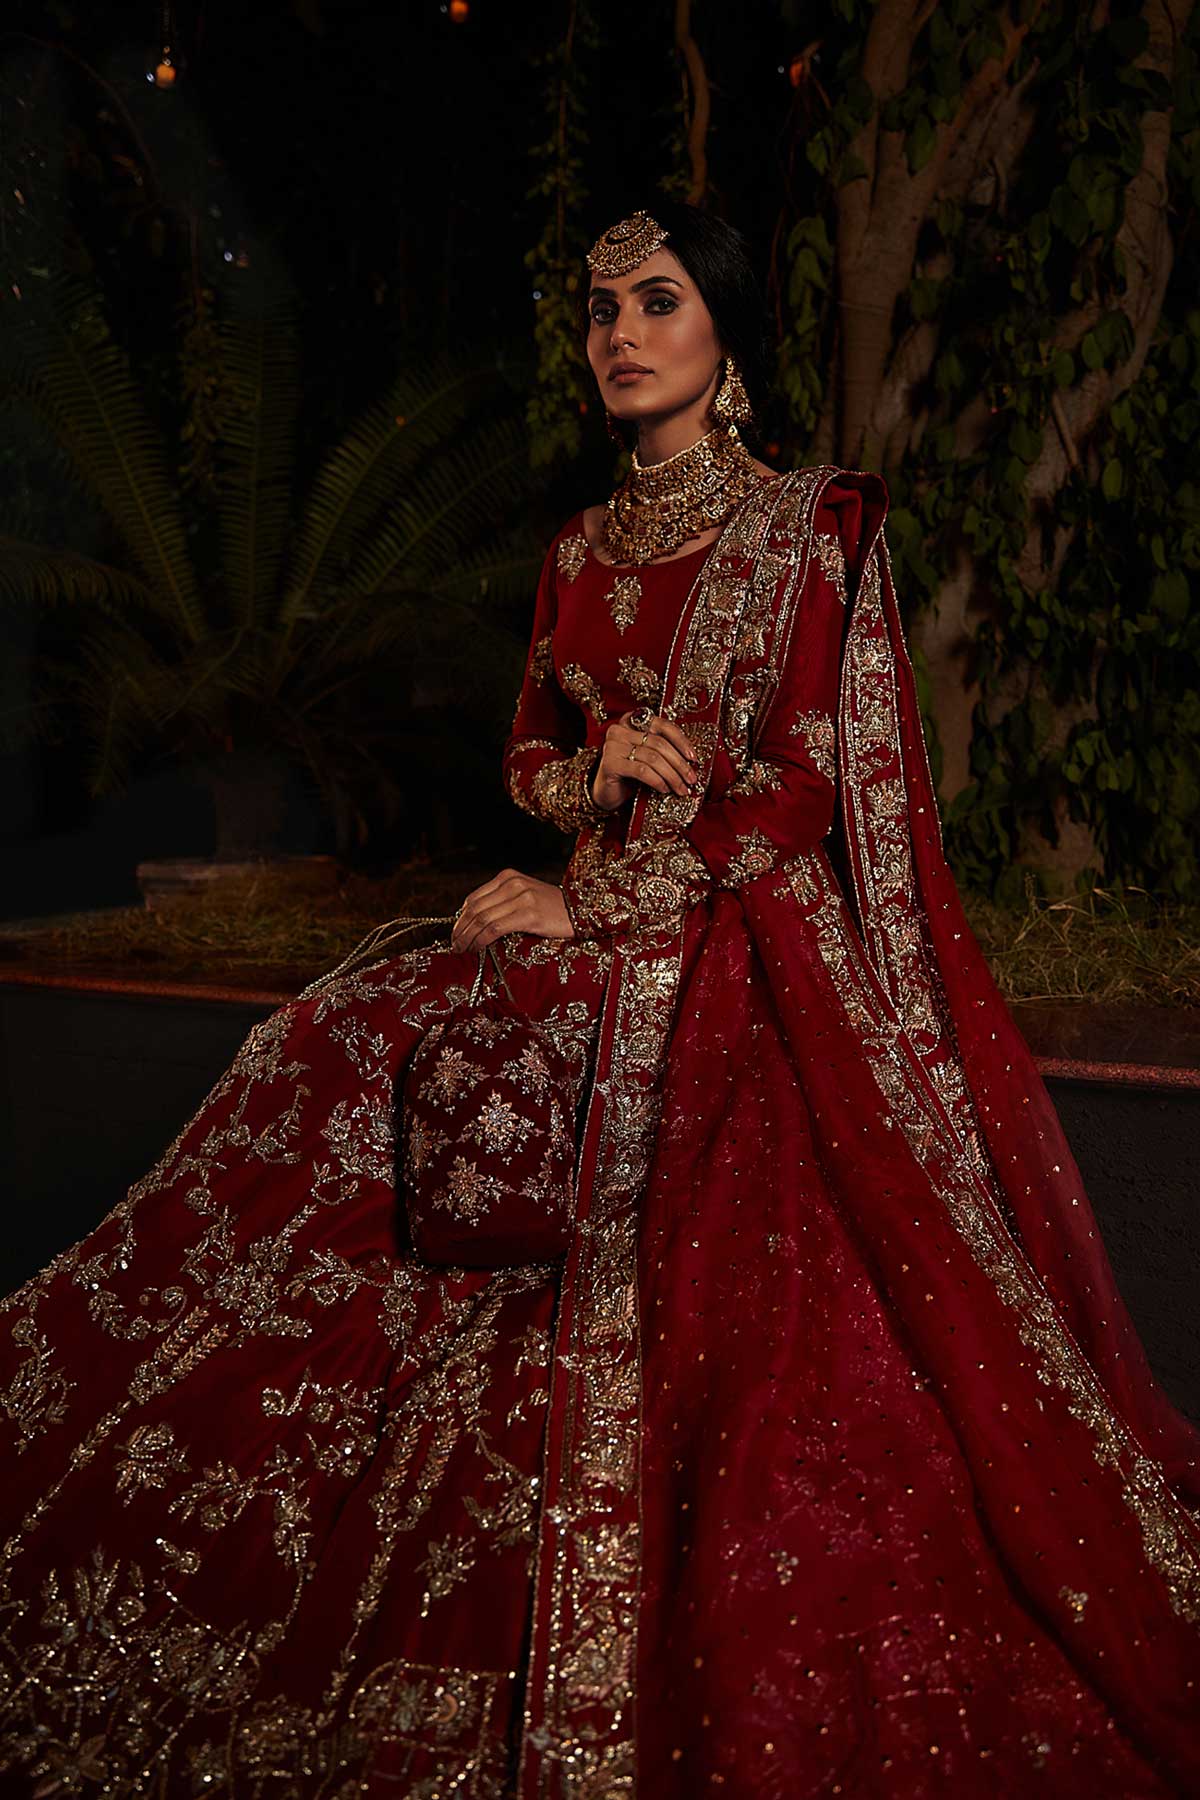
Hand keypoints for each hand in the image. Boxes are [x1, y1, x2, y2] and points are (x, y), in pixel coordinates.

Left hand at [450, 869, 574, 953]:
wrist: (582, 910)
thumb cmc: (552, 908)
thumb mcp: (524, 896)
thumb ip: (501, 901)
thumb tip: (473, 922)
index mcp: (508, 877)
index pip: (473, 898)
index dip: (460, 919)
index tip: (455, 934)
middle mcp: (512, 884)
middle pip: (475, 909)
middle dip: (460, 930)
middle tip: (454, 946)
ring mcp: (521, 898)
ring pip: (482, 919)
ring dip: (468, 938)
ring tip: (462, 951)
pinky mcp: (529, 914)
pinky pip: (495, 928)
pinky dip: (481, 940)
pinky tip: (477, 949)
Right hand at [592, 708, 699, 812]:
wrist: (606, 792)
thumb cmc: (630, 774)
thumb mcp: (648, 757)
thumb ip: (663, 750)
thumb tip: (692, 759)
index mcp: (631, 721)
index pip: (662, 725)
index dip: (681, 741)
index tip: (694, 758)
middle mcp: (620, 730)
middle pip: (659, 743)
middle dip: (679, 764)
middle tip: (691, 779)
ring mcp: (612, 746)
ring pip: (653, 758)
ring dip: (671, 776)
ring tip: (681, 788)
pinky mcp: (610, 764)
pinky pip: (641, 771)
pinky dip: (657, 780)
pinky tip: (664, 789)